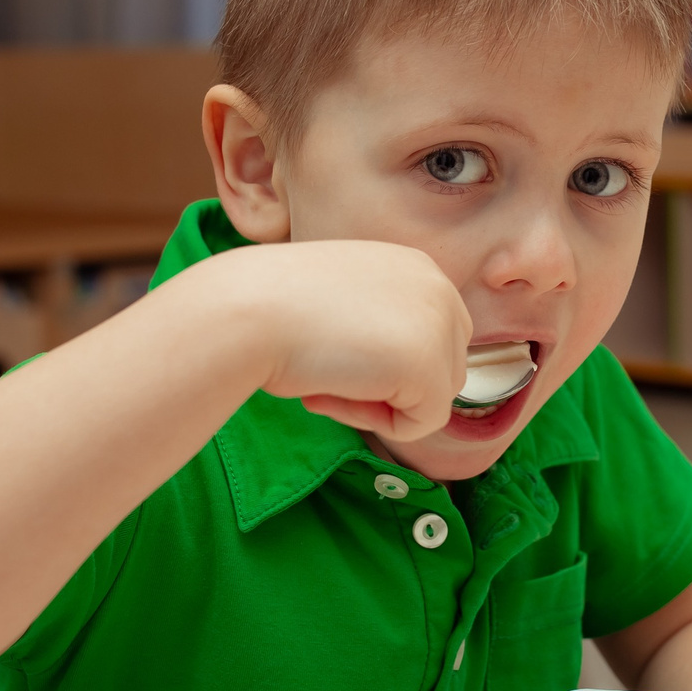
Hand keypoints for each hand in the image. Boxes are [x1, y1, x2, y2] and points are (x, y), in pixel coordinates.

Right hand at [206, 239, 471, 440]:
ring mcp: (440, 325)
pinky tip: (330, 392)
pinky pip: (421, 423)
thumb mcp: (343, 303)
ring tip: (325, 382)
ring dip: (379, 404)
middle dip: (390, 386)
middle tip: (327, 374)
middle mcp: (439, 287)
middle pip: (442, 368)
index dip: (385, 363)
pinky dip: (375, 423)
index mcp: (417, 267)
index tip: (333, 354)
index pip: (431, 337)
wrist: (249, 307)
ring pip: (433, 397)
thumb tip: (392, 369)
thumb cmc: (275, 305)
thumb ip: (378, 326)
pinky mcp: (431, 367)